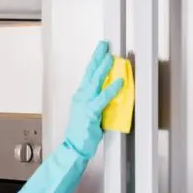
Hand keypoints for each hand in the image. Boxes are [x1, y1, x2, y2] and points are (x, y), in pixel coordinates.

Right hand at [65, 40, 123, 158]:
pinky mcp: (90, 113)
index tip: (101, 50)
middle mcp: (81, 97)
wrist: (74, 147)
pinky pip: (102, 98)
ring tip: (111, 57)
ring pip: (95, 82)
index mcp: (80, 96)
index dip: (95, 61)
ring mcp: (84, 104)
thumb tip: (110, 92)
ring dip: (103, 68)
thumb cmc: (82, 133)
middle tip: (104, 45)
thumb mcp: (90, 113)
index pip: (88, 75)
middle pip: (90, 73)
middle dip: (97, 57)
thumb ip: (98, 101)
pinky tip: (119, 82)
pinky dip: (111, 89)